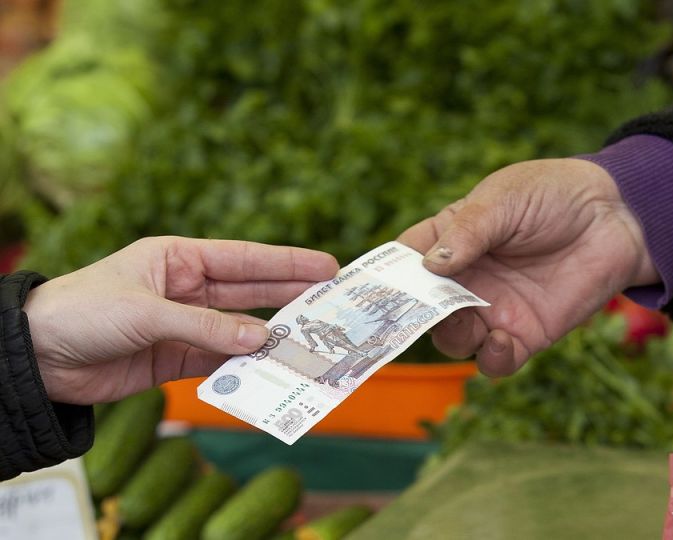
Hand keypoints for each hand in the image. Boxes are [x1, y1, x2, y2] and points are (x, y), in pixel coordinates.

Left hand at [23, 237, 338, 403]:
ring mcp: (181, 325)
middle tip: (332, 302)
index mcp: (177, 258)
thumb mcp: (145, 312)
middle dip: (290, 296)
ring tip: (310, 340)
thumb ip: (205, 326)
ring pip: (238, 329)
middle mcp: (184, 289)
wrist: (33, 357)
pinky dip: (242, 366)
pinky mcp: (172, 359)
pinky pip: (218, 360)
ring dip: (269, 336)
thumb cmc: (81, 311)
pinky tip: (268, 368)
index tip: (326, 266)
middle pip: (249, 292)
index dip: (286, 262)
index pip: (243, 258)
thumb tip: (261, 337)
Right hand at [398, 158, 656, 375]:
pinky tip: (502, 341)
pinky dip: (492, 358)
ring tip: (469, 319)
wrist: (616, 217)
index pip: (403, 265)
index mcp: (448, 240)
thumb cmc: (553, 195)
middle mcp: (464, 280)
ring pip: (452, 340)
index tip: (365, 295)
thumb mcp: (503, 200)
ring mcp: (492, 310)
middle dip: (411, 317)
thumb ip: (468, 232)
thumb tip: (430, 267)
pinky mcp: (526, 334)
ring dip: (451, 335)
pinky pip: (495, 361)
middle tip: (411, 317)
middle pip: (420, 310)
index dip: (382, 280)